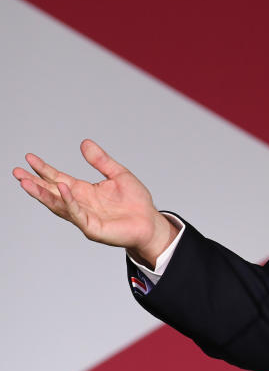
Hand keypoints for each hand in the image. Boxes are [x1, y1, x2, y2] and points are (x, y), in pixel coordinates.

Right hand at [12, 139, 175, 266]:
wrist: (150, 223)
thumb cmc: (136, 202)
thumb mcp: (118, 174)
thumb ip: (101, 161)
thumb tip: (84, 143)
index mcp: (84, 191)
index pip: (58, 178)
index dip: (44, 169)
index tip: (29, 158)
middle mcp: (80, 204)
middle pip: (52, 192)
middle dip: (34, 183)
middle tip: (17, 172)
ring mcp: (84, 217)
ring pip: (59, 205)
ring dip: (43, 194)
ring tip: (27, 182)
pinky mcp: (92, 228)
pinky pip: (77, 213)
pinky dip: (69, 201)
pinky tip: (62, 189)